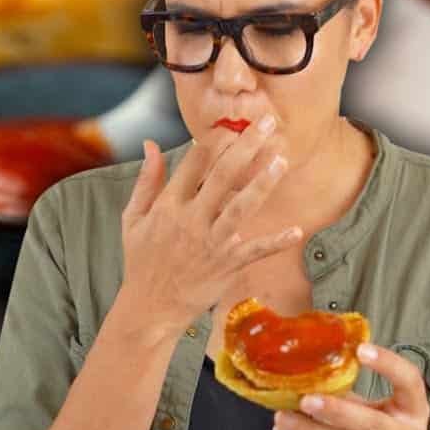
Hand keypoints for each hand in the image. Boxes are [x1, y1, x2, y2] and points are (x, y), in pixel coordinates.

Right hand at [119, 114, 300, 332]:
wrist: (150, 306)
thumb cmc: (142, 259)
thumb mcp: (133, 217)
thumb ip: (146, 179)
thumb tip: (151, 144)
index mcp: (168, 206)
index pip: (193, 164)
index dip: (214, 140)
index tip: (231, 123)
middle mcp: (191, 220)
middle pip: (222, 175)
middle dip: (246, 146)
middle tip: (266, 124)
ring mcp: (211, 242)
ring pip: (241, 206)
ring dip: (263, 182)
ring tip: (281, 160)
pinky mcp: (227, 264)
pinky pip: (255, 250)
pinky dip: (275, 241)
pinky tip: (296, 230)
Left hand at [273, 343, 429, 429]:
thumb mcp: (368, 408)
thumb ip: (345, 388)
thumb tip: (302, 363)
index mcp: (413, 410)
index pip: (410, 383)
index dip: (389, 365)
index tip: (360, 350)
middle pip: (375, 425)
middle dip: (338, 411)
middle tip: (306, 399)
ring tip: (283, 416)